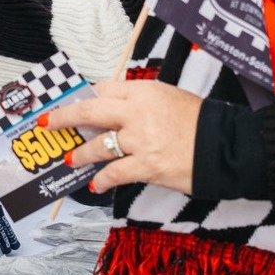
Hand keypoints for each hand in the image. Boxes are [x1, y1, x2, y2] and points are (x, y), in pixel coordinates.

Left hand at [41, 81, 201, 194]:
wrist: (226, 146)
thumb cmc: (202, 122)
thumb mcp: (170, 98)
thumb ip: (141, 102)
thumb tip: (116, 111)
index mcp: (144, 91)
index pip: (104, 89)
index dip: (84, 97)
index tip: (71, 103)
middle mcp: (138, 112)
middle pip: (90, 111)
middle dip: (64, 117)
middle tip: (48, 123)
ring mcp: (141, 140)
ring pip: (98, 145)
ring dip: (80, 154)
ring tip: (70, 159)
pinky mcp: (147, 165)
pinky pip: (115, 173)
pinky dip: (102, 180)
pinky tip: (95, 184)